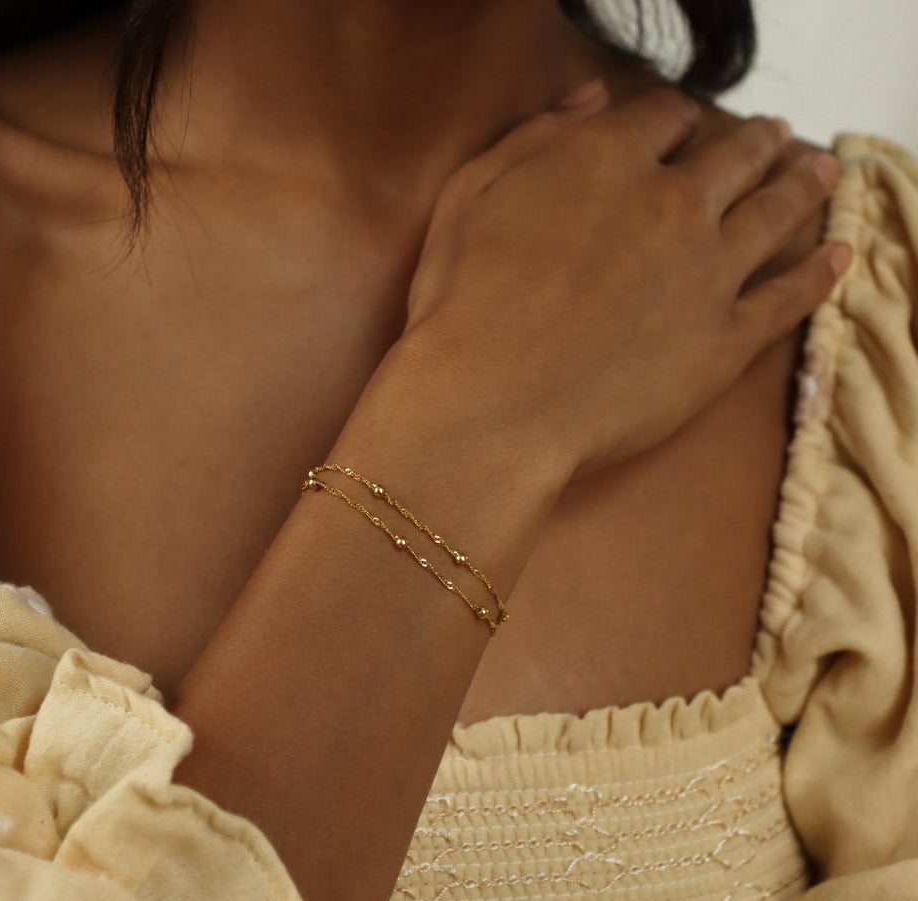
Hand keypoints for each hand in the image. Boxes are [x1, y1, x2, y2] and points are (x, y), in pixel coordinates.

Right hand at [393, 82, 848, 481]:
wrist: (489, 404)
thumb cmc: (460, 306)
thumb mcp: (468, 196)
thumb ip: (534, 136)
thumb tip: (593, 98)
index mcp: (607, 160)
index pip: (661, 119)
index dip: (674, 119)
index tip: (683, 126)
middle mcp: (671, 203)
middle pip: (733, 156)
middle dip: (754, 142)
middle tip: (773, 137)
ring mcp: (706, 273)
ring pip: (773, 212)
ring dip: (801, 184)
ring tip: (819, 171)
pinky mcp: (724, 341)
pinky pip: (787, 299)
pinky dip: (819, 273)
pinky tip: (837, 255)